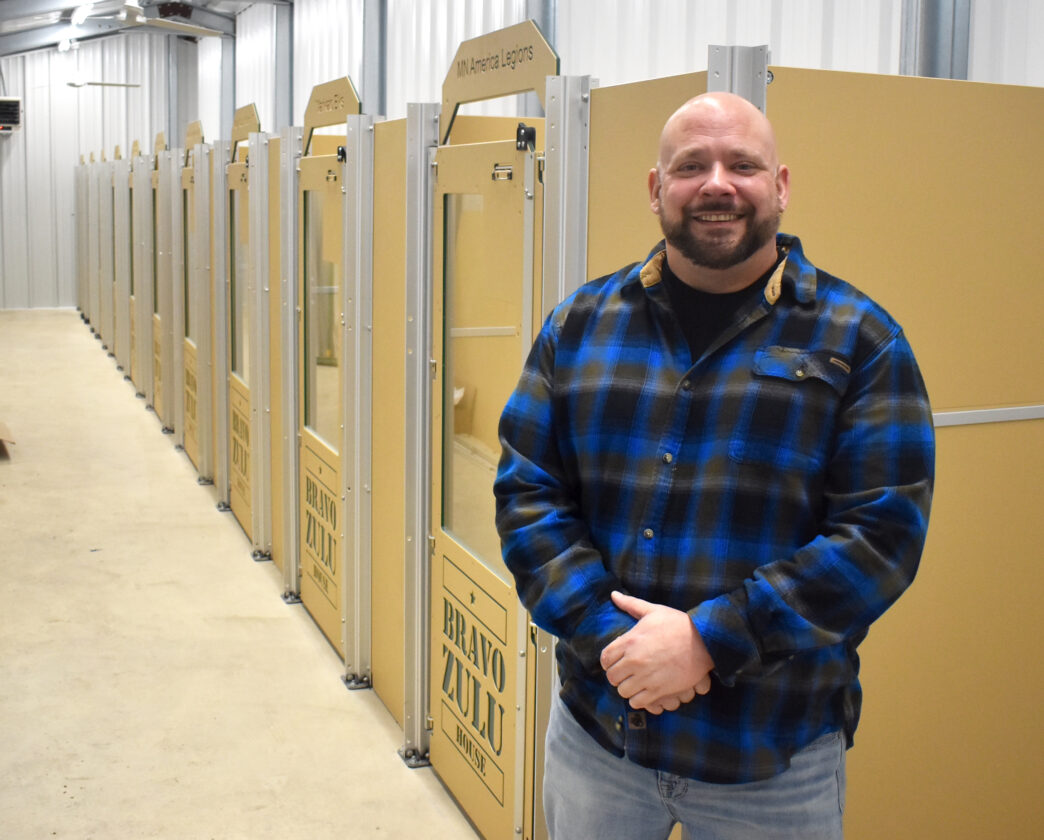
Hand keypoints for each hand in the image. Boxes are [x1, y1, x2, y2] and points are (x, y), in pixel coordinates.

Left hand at [600, 591, 714, 712]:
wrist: (704, 640)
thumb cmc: (678, 624)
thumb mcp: (654, 610)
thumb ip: (631, 604)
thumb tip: (614, 595)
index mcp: (630, 641)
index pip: (605, 658)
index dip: (608, 661)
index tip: (616, 661)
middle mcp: (634, 660)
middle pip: (612, 677)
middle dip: (617, 675)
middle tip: (626, 672)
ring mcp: (646, 677)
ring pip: (623, 691)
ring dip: (627, 688)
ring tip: (635, 682)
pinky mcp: (659, 690)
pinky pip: (638, 702)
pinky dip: (639, 699)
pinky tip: (645, 691)